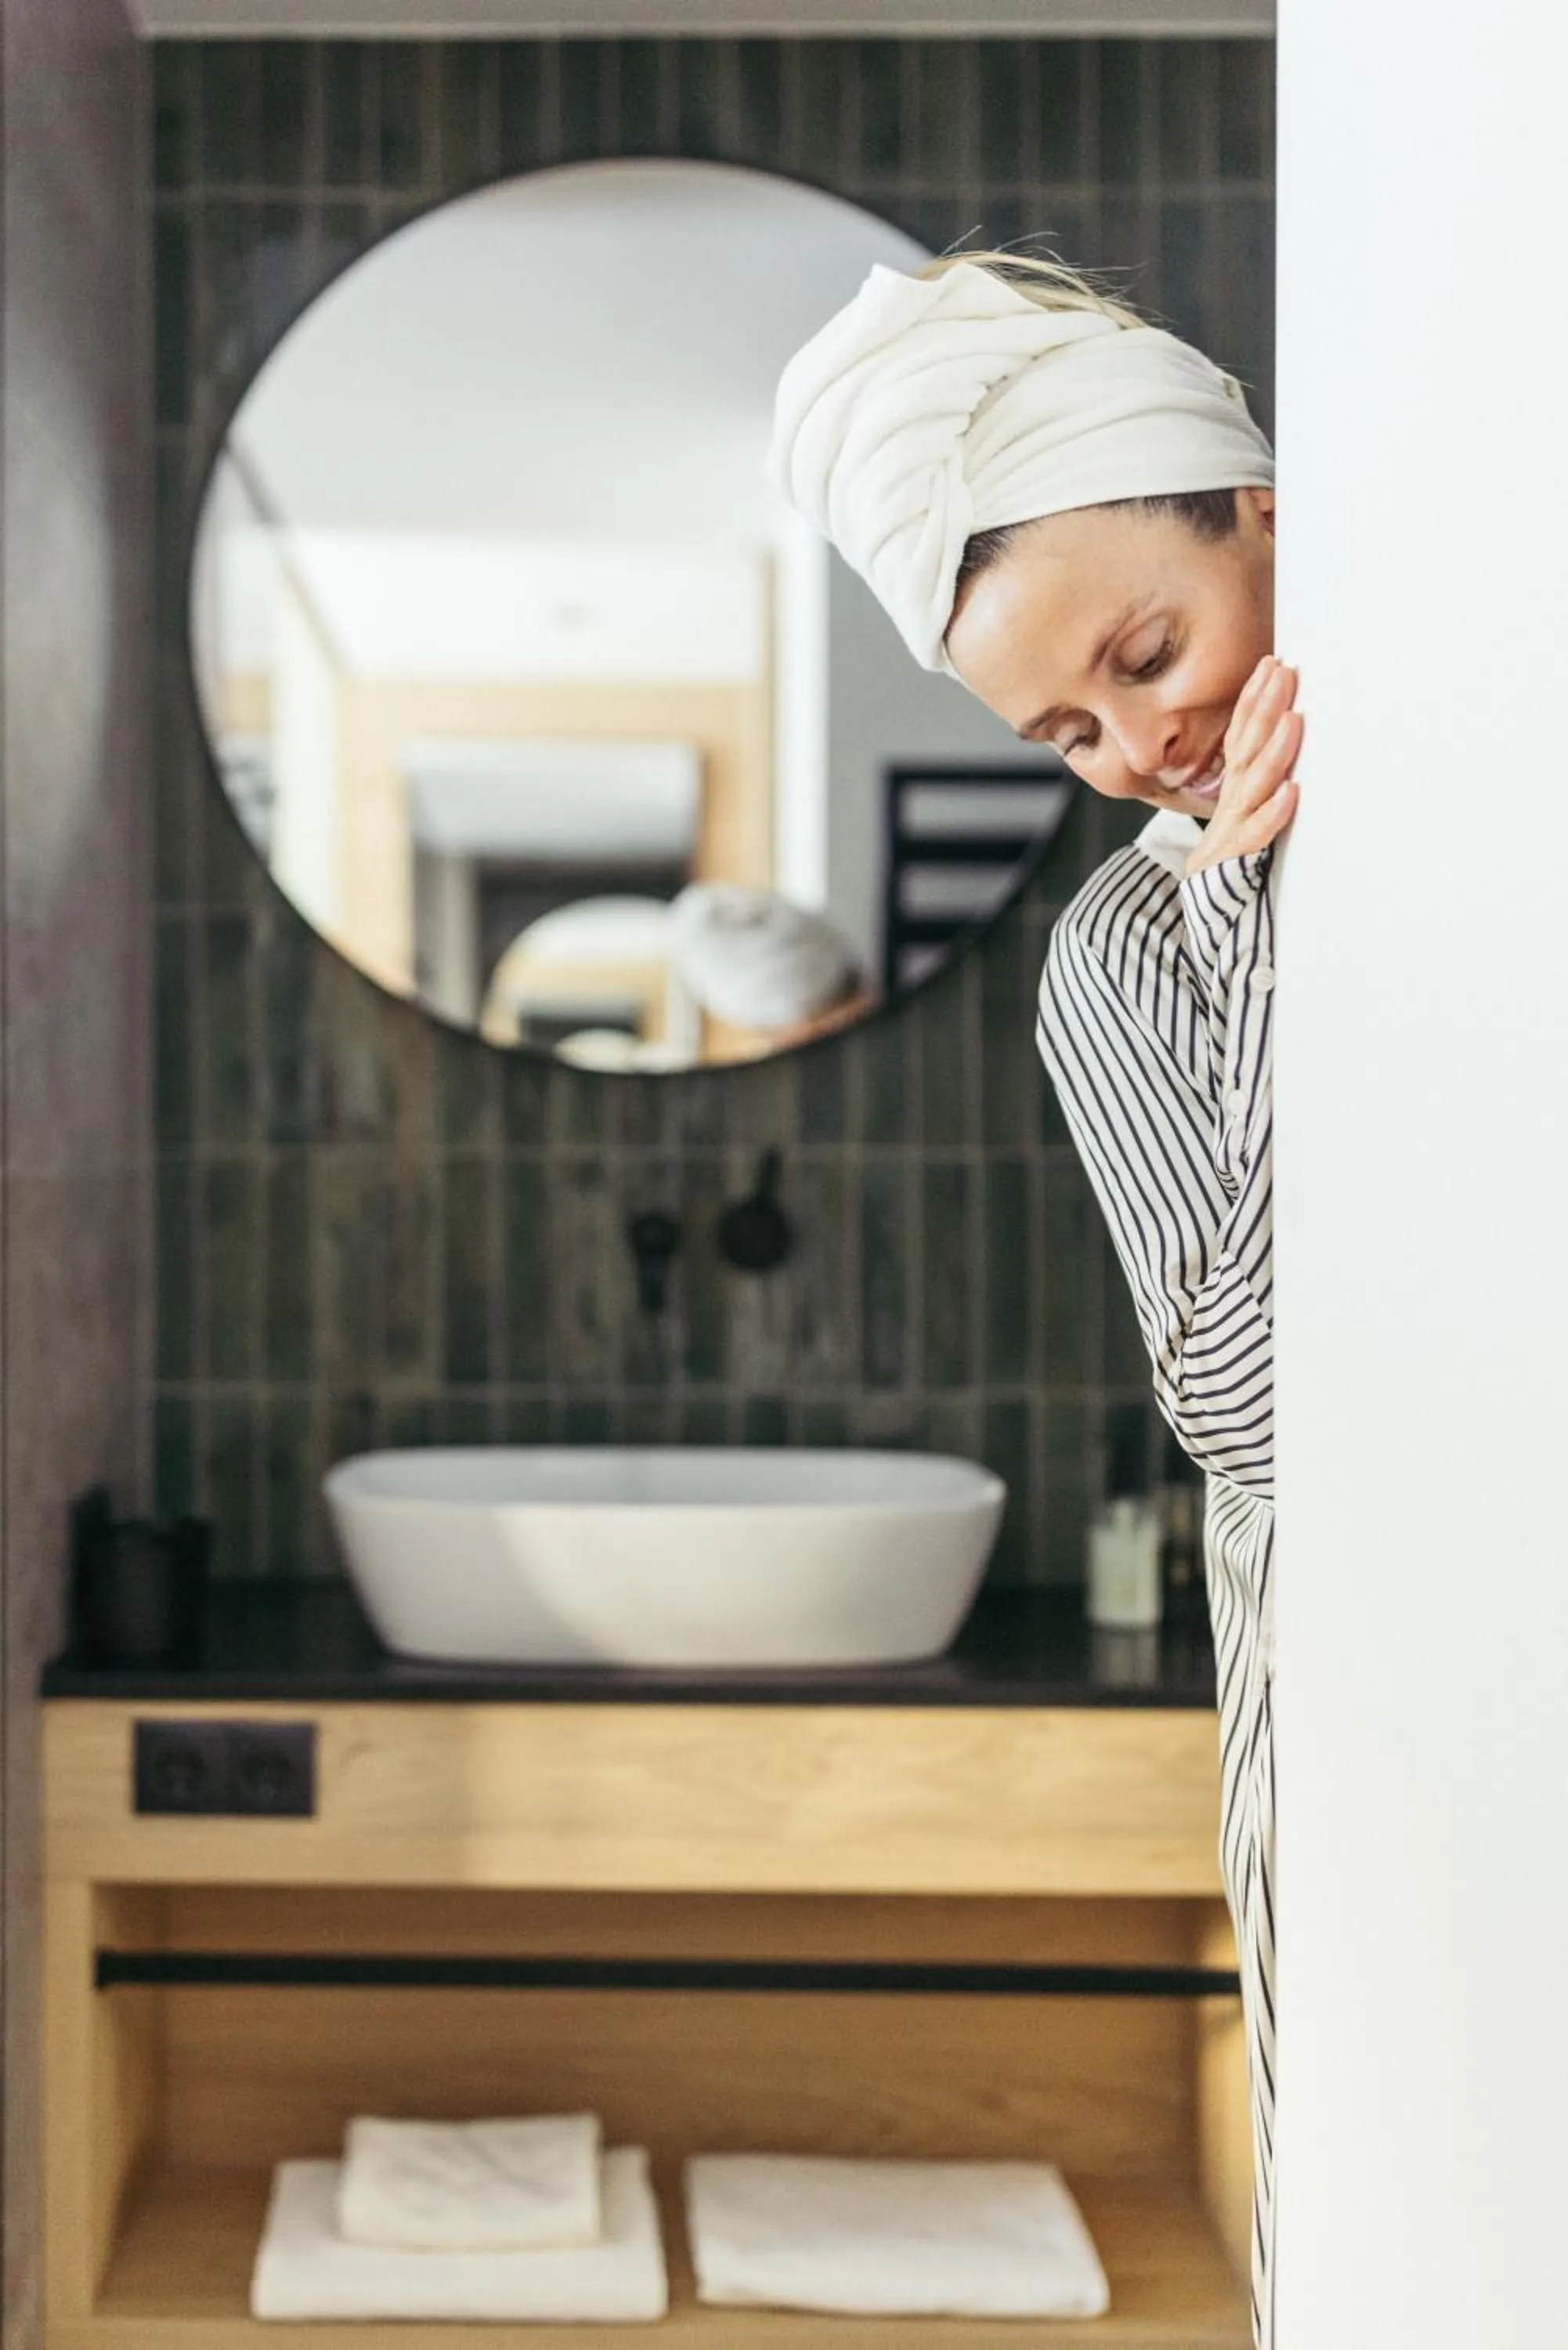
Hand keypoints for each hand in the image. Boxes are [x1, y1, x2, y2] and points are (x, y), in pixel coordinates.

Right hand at [1185, 654, 1301, 877]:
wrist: (1208, 909)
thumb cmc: (1235, 854)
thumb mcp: (1246, 808)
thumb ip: (1260, 776)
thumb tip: (1291, 731)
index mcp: (1234, 786)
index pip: (1241, 734)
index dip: (1253, 699)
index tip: (1272, 664)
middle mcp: (1231, 801)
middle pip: (1246, 748)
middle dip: (1264, 709)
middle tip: (1283, 673)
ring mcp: (1231, 828)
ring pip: (1252, 785)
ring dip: (1273, 750)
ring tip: (1293, 720)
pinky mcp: (1235, 860)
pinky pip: (1256, 834)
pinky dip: (1272, 812)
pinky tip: (1290, 793)